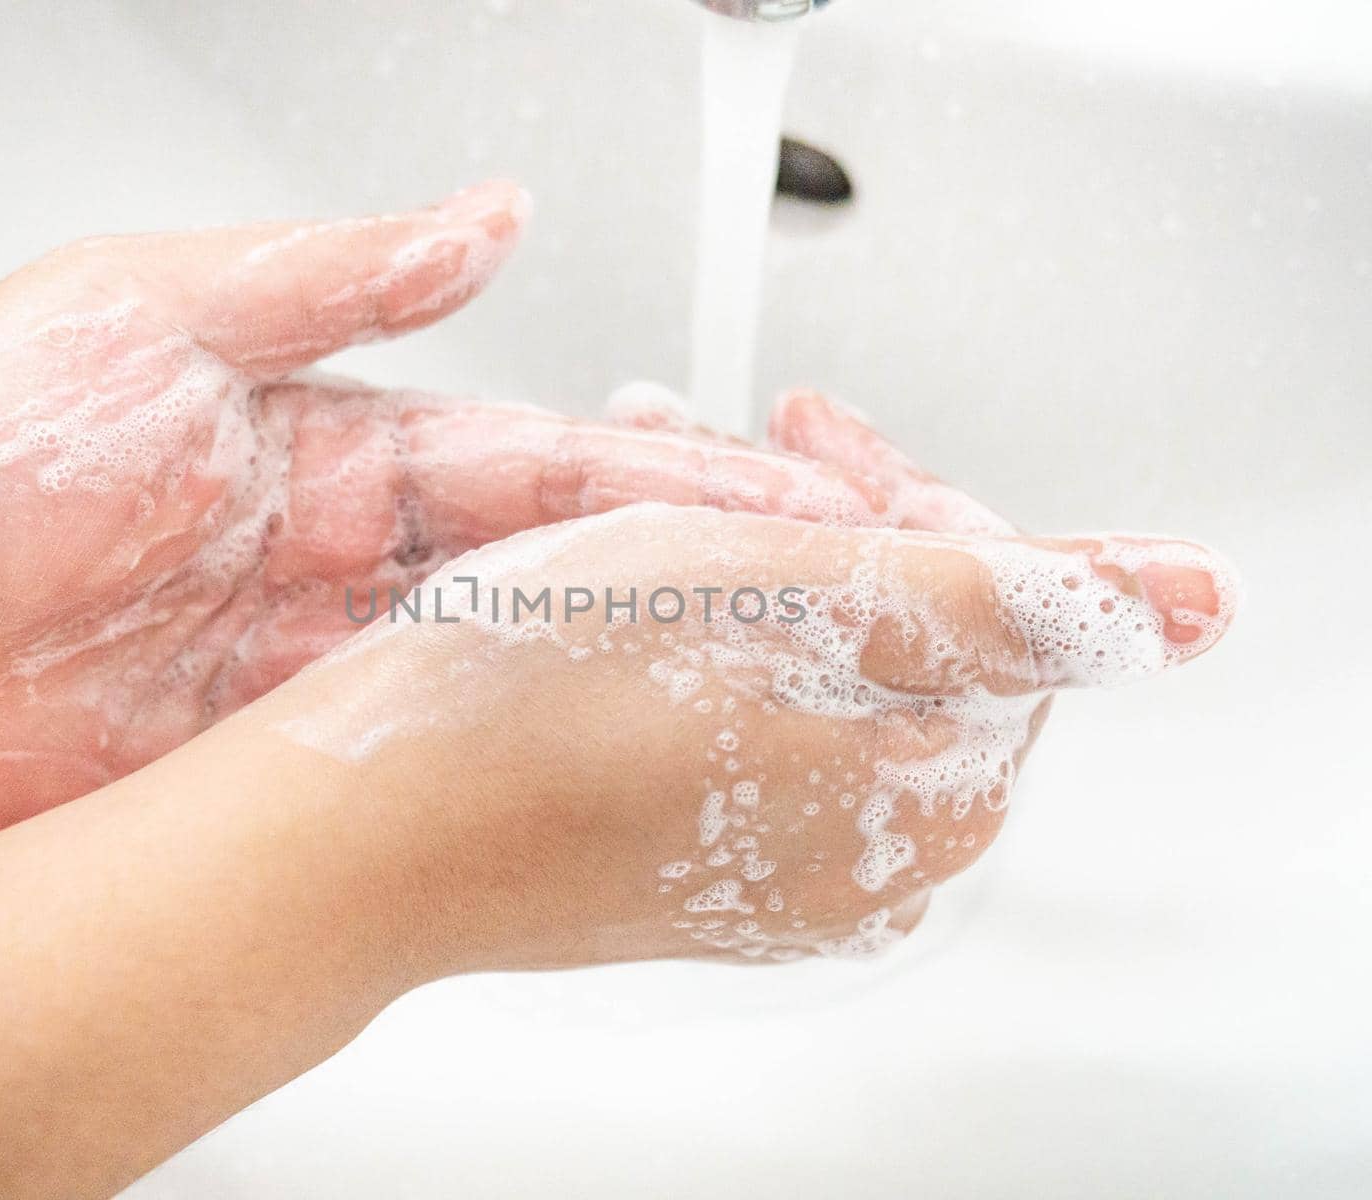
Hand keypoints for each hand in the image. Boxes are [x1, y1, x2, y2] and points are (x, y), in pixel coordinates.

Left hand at [0, 183, 982, 867]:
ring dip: (612, 698)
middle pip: (554, 584)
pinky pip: (400, 777)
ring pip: (497, 688)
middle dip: (689, 596)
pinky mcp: (256, 770)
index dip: (680, 479)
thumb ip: (334, 278)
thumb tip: (487, 217)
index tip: (794, 494)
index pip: (554, 458)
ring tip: (740, 716)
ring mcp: (308, 675)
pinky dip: (492, 784)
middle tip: (821, 619)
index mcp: (343, 448)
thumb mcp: (150, 313)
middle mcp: (344, 564)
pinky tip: (572, 795)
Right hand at [261, 502, 1235, 966]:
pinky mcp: (695, 863)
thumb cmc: (537, 711)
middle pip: (905, 638)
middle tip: (729, 448)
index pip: (996, 613)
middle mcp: (869, 853)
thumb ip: (1006, 596)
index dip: (906, 494)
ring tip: (648, 484)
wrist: (364, 835)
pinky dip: (698, 630)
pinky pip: (740, 719)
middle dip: (817, 515)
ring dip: (744, 552)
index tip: (815, 432)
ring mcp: (778, 868)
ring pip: (811, 664)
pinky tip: (622, 586)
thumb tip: (1182, 600)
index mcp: (928, 793)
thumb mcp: (790, 589)